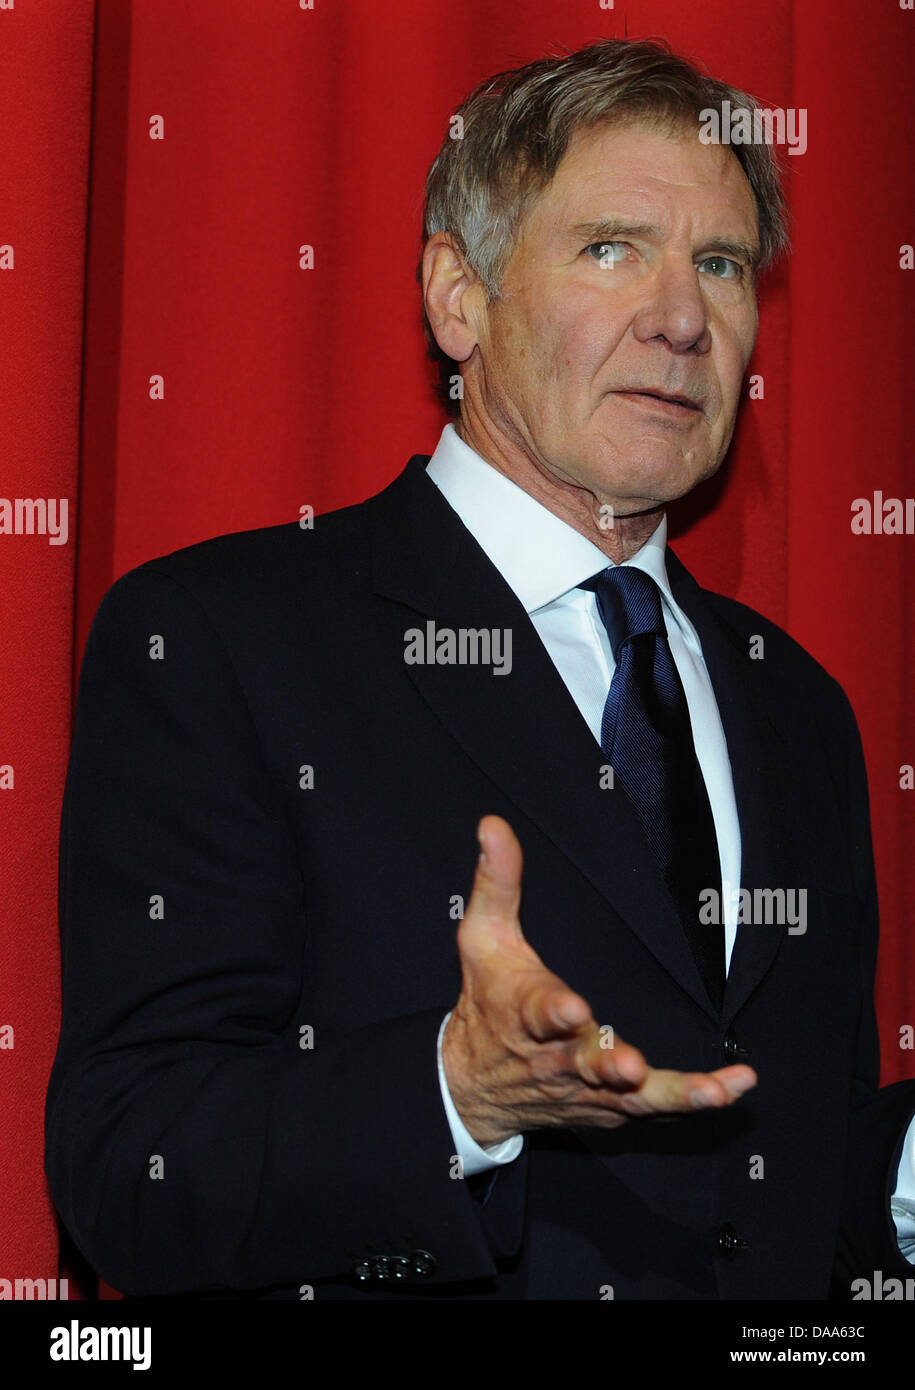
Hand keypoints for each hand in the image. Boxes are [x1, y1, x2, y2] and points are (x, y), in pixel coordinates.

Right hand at [442, 814, 756, 1147]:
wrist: (473, 1084)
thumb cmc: (486, 999)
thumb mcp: (483, 936)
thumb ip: (497, 882)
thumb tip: (494, 825)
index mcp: (524, 1013)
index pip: (537, 1011)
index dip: (555, 1012)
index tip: (572, 1008)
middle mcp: (555, 1059)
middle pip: (584, 1064)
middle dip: (609, 1064)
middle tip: (632, 1066)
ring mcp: (585, 1089)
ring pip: (631, 1097)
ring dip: (673, 1094)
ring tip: (716, 1090)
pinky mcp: (609, 1107)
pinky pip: (652, 1109)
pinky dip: (689, 1103)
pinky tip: (731, 1090)